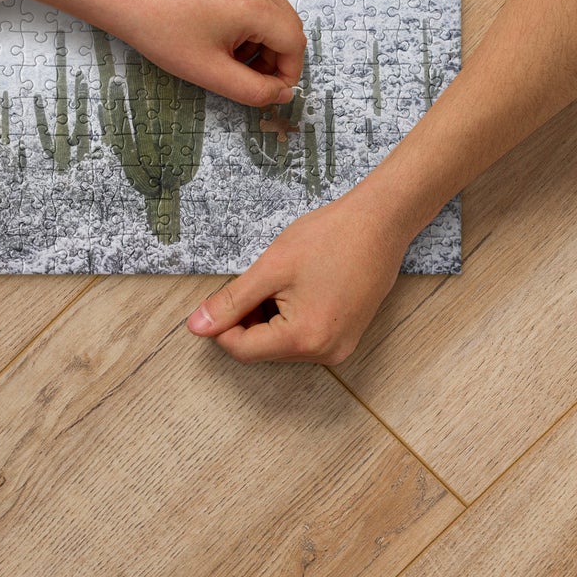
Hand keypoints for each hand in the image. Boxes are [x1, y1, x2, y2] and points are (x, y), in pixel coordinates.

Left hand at [19, 0, 305, 106]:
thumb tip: (281, 93)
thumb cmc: (157, 29)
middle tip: (244, 75)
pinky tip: (213, 29)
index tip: (267, 91)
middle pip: (286, 24)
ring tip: (224, 53)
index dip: (287, 74)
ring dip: (259, 37)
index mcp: (255, 3)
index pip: (295, 44)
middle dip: (274, 56)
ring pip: (270, 9)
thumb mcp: (208, 72)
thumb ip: (253, 90)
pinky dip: (245, 16)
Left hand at [183, 191, 408, 363]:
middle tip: (253, 280)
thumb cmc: (329, 238)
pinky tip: (296, 286)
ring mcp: (340, 347)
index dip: (221, 326)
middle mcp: (326, 353)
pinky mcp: (347, 336)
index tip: (216, 299)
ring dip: (267, 317)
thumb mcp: (271, 267)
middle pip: (263, 349)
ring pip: (281, 343)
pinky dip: (288, 317)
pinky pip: (303, 337)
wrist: (380, 223)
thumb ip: (232, 301)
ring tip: (279, 279)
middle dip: (247, 318)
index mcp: (305, 339)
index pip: (243, 350)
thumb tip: (197, 327)